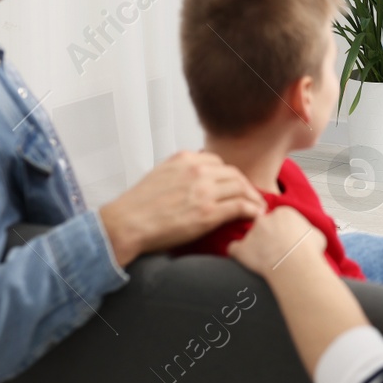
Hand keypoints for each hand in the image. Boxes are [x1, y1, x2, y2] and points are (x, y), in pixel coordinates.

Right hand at [98, 150, 265, 266]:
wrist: (125, 223)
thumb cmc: (137, 205)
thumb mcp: (159, 175)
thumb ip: (180, 172)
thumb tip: (194, 179)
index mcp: (184, 159)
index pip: (218, 162)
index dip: (230, 176)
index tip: (235, 186)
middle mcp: (197, 171)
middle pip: (233, 174)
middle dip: (246, 186)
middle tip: (253, 197)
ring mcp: (204, 191)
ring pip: (241, 188)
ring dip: (253, 198)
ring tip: (258, 207)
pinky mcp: (208, 212)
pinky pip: (240, 206)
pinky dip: (252, 210)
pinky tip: (255, 215)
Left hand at [228, 206, 322, 277]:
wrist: (296, 264)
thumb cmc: (308, 250)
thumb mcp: (317, 235)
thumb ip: (308, 231)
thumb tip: (311, 236)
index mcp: (284, 213)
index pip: (279, 219)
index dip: (283, 231)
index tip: (287, 241)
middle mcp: (265, 219)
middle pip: (263, 225)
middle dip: (268, 236)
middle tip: (276, 249)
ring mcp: (251, 233)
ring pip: (250, 237)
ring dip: (255, 246)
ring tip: (266, 260)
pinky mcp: (241, 249)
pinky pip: (234, 249)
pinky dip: (238, 254)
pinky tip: (246, 261)